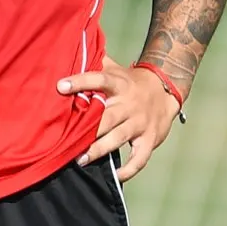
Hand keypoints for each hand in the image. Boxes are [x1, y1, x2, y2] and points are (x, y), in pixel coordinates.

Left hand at [57, 64, 179, 181]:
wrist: (166, 89)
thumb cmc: (129, 81)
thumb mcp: (115, 69)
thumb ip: (94, 62)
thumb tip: (68, 49)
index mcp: (119, 84)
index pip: (99, 79)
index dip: (80, 82)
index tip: (60, 85)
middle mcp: (129, 104)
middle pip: (107, 116)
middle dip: (87, 129)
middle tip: (66, 139)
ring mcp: (140, 123)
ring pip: (118, 138)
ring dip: (99, 149)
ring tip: (80, 159)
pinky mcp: (150, 139)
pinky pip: (140, 158)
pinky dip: (129, 169)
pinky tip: (115, 176)